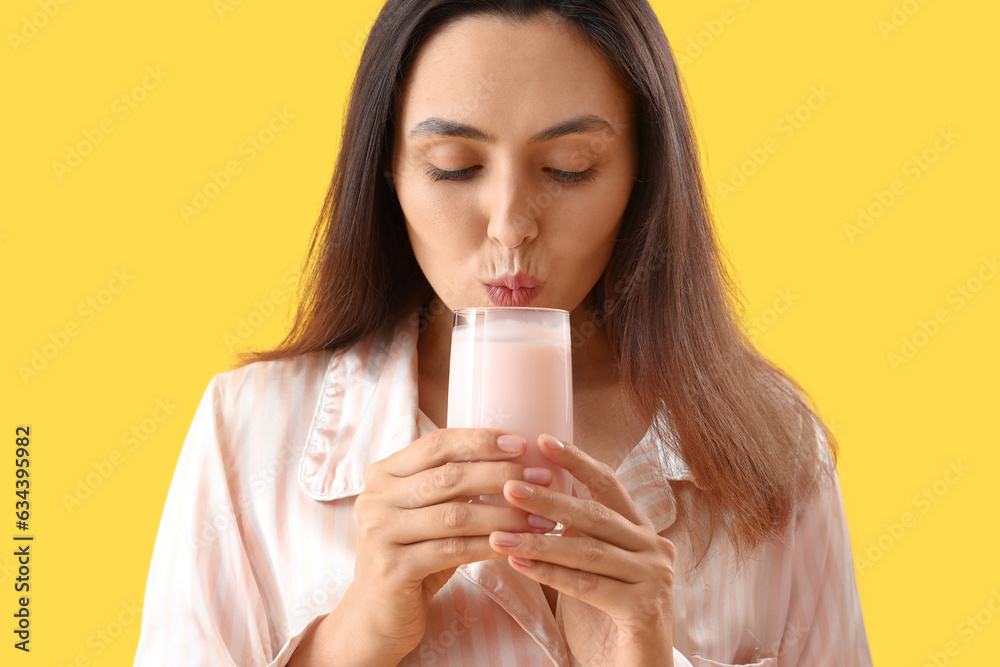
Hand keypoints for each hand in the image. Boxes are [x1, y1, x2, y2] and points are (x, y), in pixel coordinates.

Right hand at [346, 428, 555, 659]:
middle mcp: (375, 498)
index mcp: (384, 474)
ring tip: (541, 517)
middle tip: (542, 478)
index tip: (521, 442)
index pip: (437, 445)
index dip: (480, 440)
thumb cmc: (415, 556)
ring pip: (455, 515)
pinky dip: (490, 546)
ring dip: (505, 514)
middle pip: (449, 477)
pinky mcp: (391, 568)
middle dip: (502, 475)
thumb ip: (453, 486)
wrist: (377, 617)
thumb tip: (517, 460)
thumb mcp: (429, 514)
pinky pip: (453, 551)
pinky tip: (517, 545)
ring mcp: (379, 533)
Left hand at [487, 434, 676, 666]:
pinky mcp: (645, 609)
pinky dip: (551, 574)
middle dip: (548, 497)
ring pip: (588, 550)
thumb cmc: (607, 619)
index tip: (541, 440)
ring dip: (539, 539)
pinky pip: (589, 586)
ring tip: (499, 532)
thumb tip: (527, 498)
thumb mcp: (591, 567)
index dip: (576, 461)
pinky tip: (519, 563)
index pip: (608, 485)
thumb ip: (575, 536)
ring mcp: (655, 578)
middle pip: (595, 514)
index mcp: (641, 531)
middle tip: (507, 485)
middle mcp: (655, 548)